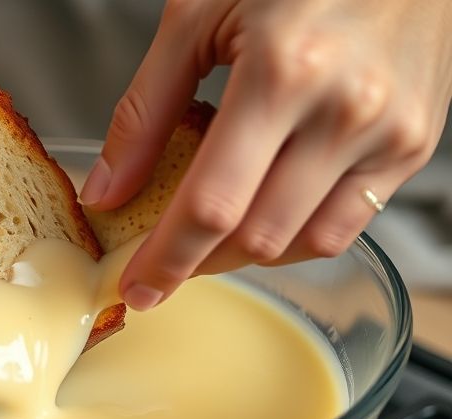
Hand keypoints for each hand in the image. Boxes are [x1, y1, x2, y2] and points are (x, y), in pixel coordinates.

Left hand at [80, 0, 451, 309]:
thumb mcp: (196, 18)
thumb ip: (144, 110)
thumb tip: (108, 189)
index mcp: (283, 72)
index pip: (213, 204)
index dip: (167, 258)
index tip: (137, 287)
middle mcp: (346, 109)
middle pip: (257, 236)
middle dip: (200, 262)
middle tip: (164, 260)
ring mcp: (389, 132)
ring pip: (304, 243)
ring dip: (246, 253)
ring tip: (211, 233)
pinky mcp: (415, 144)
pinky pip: (347, 224)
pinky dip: (296, 234)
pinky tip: (265, 211)